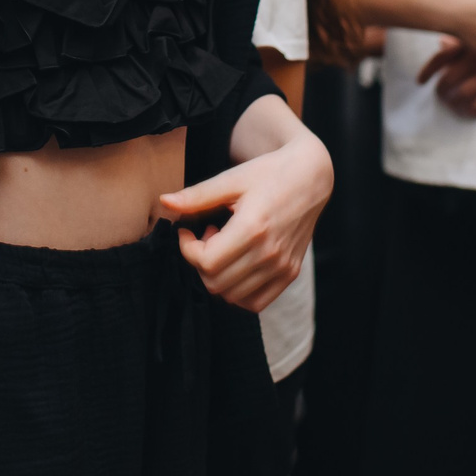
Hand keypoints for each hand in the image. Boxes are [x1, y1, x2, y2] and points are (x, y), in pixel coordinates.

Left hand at [158, 134, 333, 310]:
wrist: (311, 177)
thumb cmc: (270, 173)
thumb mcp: (232, 179)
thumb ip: (197, 195)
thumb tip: (164, 202)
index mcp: (253, 228)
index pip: (206, 262)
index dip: (187, 249)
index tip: (188, 231)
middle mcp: (270, 253)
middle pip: (215, 282)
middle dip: (199, 262)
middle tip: (207, 236)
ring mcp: (283, 267)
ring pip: (232, 296)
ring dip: (218, 276)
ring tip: (225, 247)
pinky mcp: (290, 274)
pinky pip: (256, 302)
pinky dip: (238, 291)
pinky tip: (237, 265)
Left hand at [417, 39, 475, 116]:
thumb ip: (463, 32)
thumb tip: (442, 41)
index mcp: (469, 38)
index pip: (439, 58)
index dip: (427, 71)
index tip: (420, 81)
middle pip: (448, 79)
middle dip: (441, 91)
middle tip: (440, 97)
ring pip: (464, 92)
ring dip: (456, 102)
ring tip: (454, 106)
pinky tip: (474, 111)